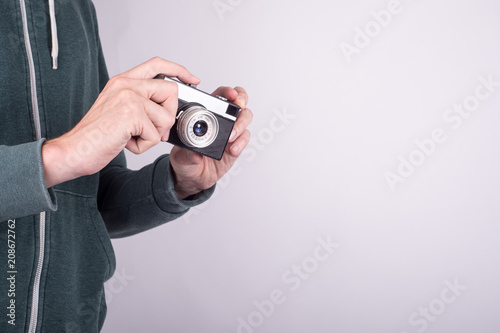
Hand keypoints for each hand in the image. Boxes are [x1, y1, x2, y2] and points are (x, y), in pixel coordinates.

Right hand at [42, 57, 198, 187]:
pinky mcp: (132, 114)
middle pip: (171, 91)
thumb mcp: (119, 111)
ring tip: (132, 137)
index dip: (179, 71)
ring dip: (154, 135)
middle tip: (153, 130)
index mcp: (123, 81)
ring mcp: (129, 97)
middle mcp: (126, 84)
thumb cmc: (96, 136)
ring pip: (166, 117)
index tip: (192, 79)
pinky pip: (156, 134)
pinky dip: (144, 146)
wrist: (74, 150)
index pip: (158, 65)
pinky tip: (127, 142)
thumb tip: (169, 112)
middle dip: (169, 116)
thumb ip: (142, 104)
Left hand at [169, 86, 252, 199]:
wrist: (193, 178)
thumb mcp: (179, 156)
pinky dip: (241, 142)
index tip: (231, 95)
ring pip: (245, 118)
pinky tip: (232, 149)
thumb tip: (195, 154)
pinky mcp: (237, 145)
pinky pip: (245, 138)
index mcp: (207, 113)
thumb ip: (186, 154)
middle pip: (239, 102)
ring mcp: (231, 132)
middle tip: (239, 106)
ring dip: (241, 124)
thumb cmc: (185, 160)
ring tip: (230, 136)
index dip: (228, 91)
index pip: (220, 95)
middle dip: (241, 100)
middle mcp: (222, 120)